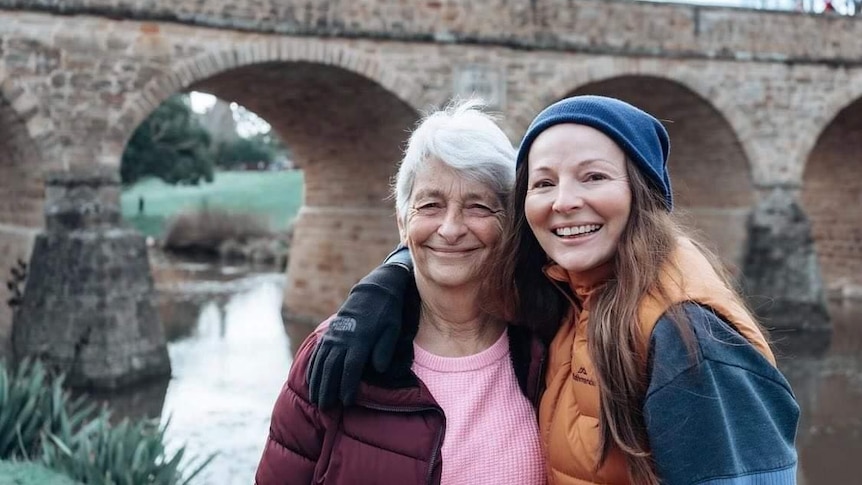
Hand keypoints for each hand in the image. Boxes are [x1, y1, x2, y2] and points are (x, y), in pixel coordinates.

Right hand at [307, 259, 411, 408]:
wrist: (373, 290)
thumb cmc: (387, 313)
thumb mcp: (393, 329)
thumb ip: (384, 349)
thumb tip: (379, 369)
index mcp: (361, 340)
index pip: (351, 368)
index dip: (347, 386)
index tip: (345, 402)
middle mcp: (343, 339)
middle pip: (331, 368)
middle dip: (328, 389)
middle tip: (325, 408)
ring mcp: (334, 336)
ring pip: (321, 362)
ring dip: (317, 382)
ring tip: (316, 400)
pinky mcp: (330, 333)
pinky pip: (317, 353)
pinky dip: (313, 368)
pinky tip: (311, 381)